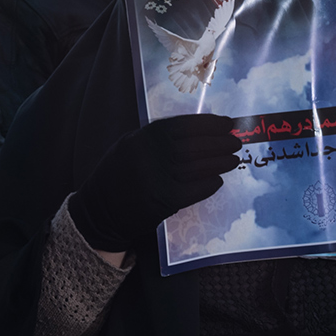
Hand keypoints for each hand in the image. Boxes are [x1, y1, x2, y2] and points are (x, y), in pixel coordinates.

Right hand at [70, 114, 242, 252]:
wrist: (100, 211)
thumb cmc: (117, 176)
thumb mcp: (130, 146)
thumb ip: (156, 137)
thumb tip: (197, 130)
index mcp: (142, 138)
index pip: (183, 125)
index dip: (209, 124)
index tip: (226, 124)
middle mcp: (149, 156)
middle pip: (194, 145)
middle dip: (220, 143)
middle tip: (235, 142)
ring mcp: (157, 179)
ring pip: (198, 167)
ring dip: (220, 163)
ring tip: (233, 160)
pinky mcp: (163, 201)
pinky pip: (195, 189)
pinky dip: (209, 184)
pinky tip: (217, 180)